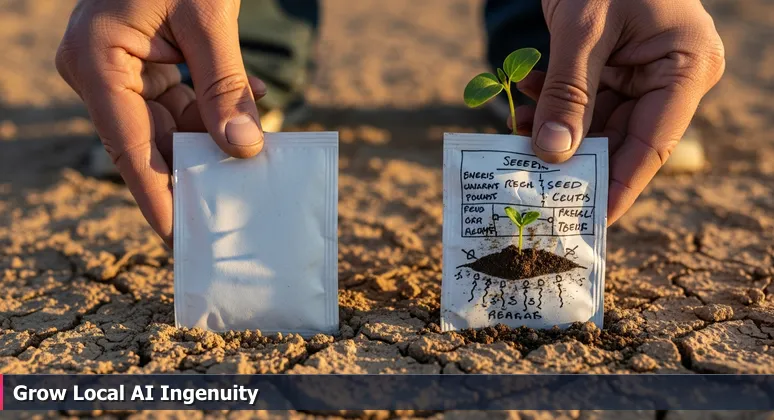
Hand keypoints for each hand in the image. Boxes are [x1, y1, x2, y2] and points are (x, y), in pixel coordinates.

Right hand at [56, 0, 265, 245]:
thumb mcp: (208, 16)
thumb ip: (224, 84)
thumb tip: (244, 149)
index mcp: (98, 60)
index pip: (130, 148)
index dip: (158, 197)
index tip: (180, 241)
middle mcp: (102, 70)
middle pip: (152, 143)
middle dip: (194, 177)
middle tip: (228, 218)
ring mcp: (122, 67)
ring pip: (172, 127)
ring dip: (214, 146)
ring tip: (251, 178)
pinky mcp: (146, 62)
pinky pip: (182, 103)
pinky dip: (216, 114)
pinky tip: (250, 125)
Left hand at [510, 0, 724, 224]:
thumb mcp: (582, 31)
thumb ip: (569, 94)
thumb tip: (552, 155)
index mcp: (685, 67)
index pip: (652, 144)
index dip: (618, 185)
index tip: (591, 221)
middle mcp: (669, 76)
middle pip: (621, 138)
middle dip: (575, 160)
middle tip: (537, 188)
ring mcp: (641, 71)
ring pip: (596, 122)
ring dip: (556, 132)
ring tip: (517, 142)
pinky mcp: (614, 64)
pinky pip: (583, 98)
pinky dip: (553, 104)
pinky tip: (526, 104)